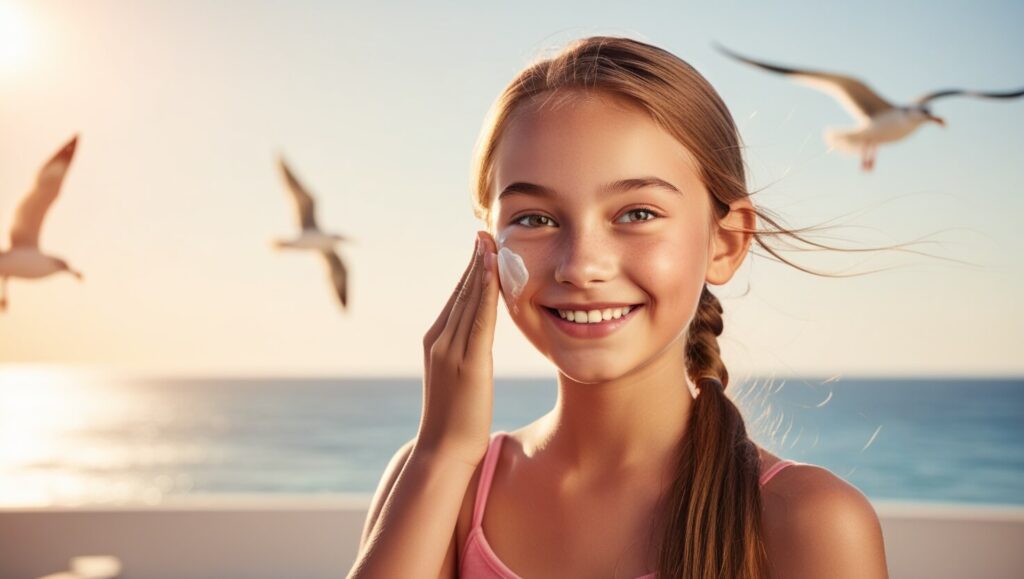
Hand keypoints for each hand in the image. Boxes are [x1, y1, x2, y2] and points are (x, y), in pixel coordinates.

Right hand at [416, 231, 499, 467]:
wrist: (443, 451)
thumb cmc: (456, 423)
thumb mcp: (461, 382)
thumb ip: (467, 358)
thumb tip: (479, 347)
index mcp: (436, 342)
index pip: (456, 298)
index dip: (470, 271)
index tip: (481, 247)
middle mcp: (439, 340)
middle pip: (460, 292)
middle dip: (474, 261)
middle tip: (485, 232)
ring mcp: (450, 350)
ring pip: (467, 299)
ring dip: (479, 268)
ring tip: (489, 241)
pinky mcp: (467, 361)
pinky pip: (478, 318)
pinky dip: (484, 291)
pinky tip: (492, 271)